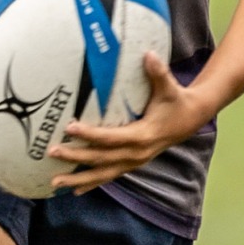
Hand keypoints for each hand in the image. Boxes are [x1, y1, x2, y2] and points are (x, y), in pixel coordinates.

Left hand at [47, 52, 207, 191]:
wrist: (191, 118)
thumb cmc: (176, 100)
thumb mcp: (169, 87)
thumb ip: (158, 73)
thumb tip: (149, 55)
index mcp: (143, 135)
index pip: (111, 137)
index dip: (90, 134)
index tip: (70, 128)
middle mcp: (137, 153)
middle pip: (101, 158)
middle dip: (75, 157)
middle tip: (52, 152)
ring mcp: (134, 162)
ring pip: (102, 174)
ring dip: (78, 179)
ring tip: (54, 183)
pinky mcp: (132, 164)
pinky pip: (109, 176)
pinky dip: (91, 183)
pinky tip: (73, 190)